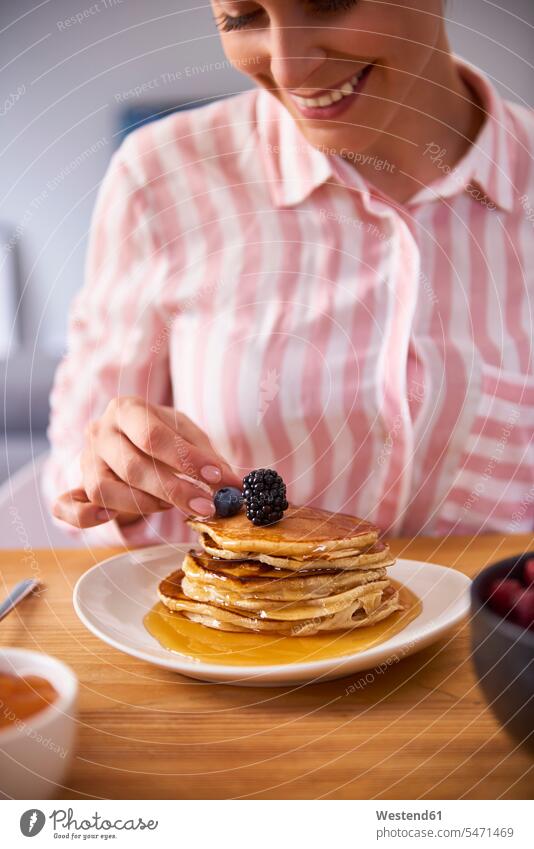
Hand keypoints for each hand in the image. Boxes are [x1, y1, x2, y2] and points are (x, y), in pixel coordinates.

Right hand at [52, 397, 241, 528]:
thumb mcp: (186, 432)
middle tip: (206, 506)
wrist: (128, 437)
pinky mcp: (78, 486)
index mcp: (126, 409)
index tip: (217, 478)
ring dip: (143, 504)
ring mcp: (85, 460)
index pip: (153, 435)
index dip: (187, 459)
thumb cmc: (161, 434)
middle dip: (174, 489)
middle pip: (132, 466)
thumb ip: (206, 455)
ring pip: (104, 489)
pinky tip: (110, 518)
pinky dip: (85, 516)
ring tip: (170, 506)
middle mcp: (100, 432)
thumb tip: (232, 483)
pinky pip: (67, 506)